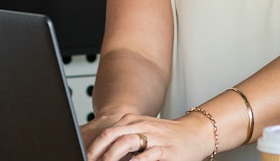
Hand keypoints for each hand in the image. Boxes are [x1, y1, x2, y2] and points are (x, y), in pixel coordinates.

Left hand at [85, 113, 213, 160]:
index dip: (93, 147)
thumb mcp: (143, 131)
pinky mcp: (166, 150)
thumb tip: (101, 154)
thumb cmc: (166, 136)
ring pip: (127, 143)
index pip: (107, 133)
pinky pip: (148, 155)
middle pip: (113, 136)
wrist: (195, 133)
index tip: (83, 156)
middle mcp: (141, 126)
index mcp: (132, 122)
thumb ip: (124, 139)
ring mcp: (154, 137)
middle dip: (98, 152)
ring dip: (111, 156)